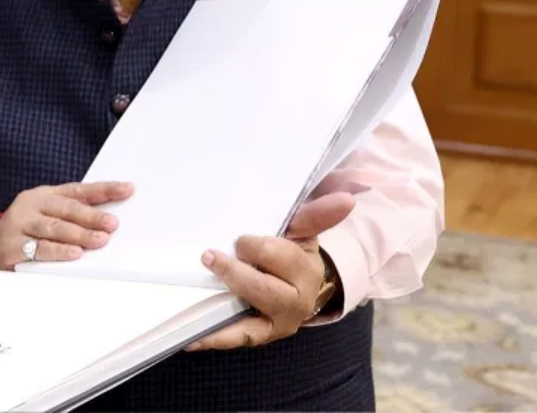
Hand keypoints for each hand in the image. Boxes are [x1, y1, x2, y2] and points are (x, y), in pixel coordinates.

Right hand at [0, 182, 133, 275]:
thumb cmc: (24, 235)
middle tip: (113, 224)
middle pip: (66, 209)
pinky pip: (39, 248)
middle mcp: (30, 205)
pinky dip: (58, 251)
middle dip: (92, 216)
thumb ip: (70, 217)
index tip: (127, 189)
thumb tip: (108, 221)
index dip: (103, 189)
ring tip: (100, 240)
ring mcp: (19, 224)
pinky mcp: (11, 245)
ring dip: (79, 234)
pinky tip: (74, 254)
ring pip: (54, 228)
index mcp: (42, 195)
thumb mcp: (44, 218)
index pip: (77, 190)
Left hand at [187, 192, 354, 351]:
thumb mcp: (303, 229)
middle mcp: (296, 301)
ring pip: (251, 322)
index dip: (257, 248)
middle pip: (265, 290)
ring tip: (193, 305)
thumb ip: (315, 214)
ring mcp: (277, 322)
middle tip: (209, 256)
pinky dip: (214, 339)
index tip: (239, 240)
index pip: (282, 257)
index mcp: (306, 271)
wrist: (299, 284)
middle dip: (235, 273)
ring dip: (222, 310)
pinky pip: (237, 339)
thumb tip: (346, 198)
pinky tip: (190, 339)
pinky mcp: (260, 335)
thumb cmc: (293, 250)